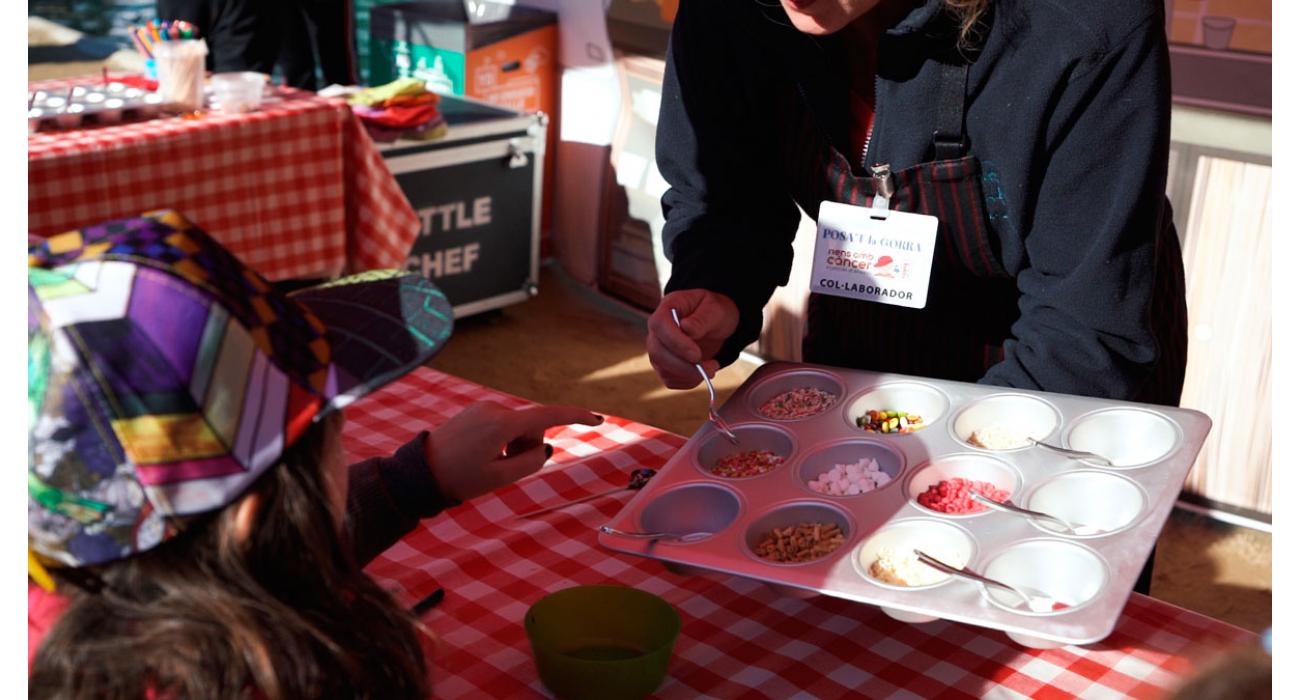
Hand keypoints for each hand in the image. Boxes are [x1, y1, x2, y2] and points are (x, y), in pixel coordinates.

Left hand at [424, 402, 602, 501]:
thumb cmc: (459, 479)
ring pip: (518, 428)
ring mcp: (484, 407)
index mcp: (503, 424)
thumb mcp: (500, 478)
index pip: (549, 416)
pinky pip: (503, 425)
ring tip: (487, 464)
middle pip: (533, 427)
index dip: (576, 417)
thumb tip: (545, 448)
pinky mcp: (476, 411)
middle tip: (504, 470)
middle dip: (529, 447)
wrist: (419, 471)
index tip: (599, 419)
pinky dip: (502, 441)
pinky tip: (479, 455)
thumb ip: (530, 463)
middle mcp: (495, 409)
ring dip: (514, 446)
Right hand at [646, 289, 739, 389]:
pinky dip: (688, 381)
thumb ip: (701, 319)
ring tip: (712, 367)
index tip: (696, 355)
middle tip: (710, 367)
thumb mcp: (715, 309)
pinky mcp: (664, 365)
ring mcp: (658, 348)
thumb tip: (686, 328)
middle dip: (684, 365)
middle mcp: (657, 330)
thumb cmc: (713, 311)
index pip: (660, 325)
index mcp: (668, 308)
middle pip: (657, 351)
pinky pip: (670, 380)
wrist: (715, 324)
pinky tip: (704, 372)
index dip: (675, 342)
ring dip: (689, 375)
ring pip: (663, 369)